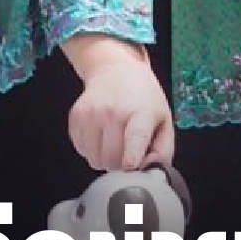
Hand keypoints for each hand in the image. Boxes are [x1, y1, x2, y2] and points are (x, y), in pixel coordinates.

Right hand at [61, 35, 174, 171]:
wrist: (115, 70)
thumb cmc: (142, 98)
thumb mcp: (164, 119)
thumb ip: (163, 150)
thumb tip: (151, 169)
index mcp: (140, 112)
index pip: (135, 137)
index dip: (132, 156)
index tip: (130, 166)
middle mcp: (113, 111)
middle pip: (112, 159)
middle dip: (120, 164)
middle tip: (127, 152)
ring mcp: (91, 114)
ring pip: (95, 159)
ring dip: (104, 158)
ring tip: (114, 142)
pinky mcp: (76, 117)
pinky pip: (81, 150)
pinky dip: (91, 149)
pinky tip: (101, 135)